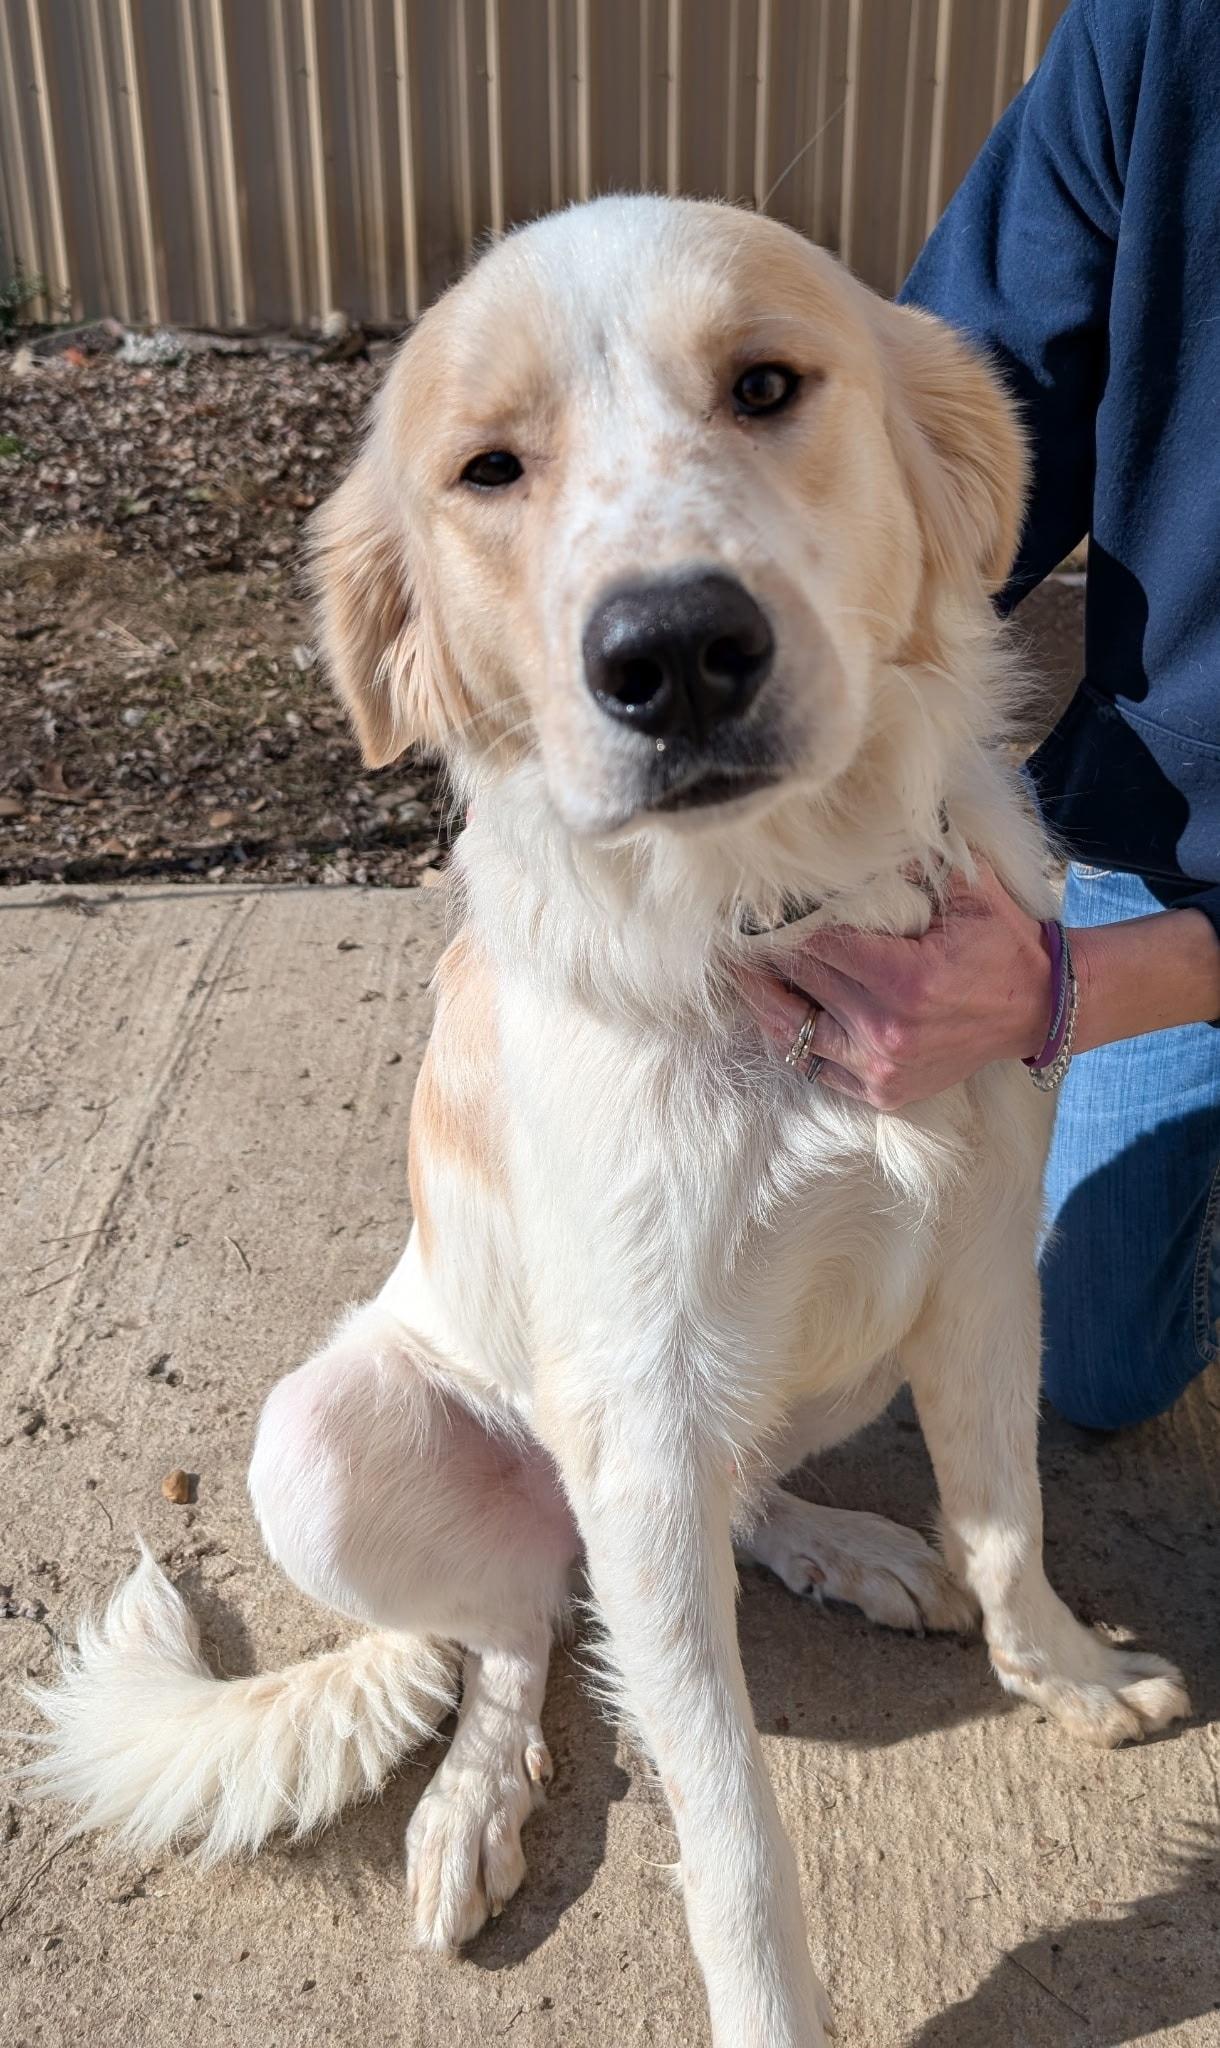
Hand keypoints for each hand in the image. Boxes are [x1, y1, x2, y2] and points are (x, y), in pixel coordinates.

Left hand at [738, 863, 1051, 1109]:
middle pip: (801, 985)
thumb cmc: (1002, 943)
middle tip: (738, 934)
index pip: (817, 946)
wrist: (1041, 1009)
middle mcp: (887, 1031)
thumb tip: (855, 835)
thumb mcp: (967, 890)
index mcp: (906, 979)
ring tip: (745, 973)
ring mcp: (883, 1069)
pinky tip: (780, 1011)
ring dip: (766, 1002)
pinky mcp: (884, 1093)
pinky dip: (796, 1039)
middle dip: (769, 956)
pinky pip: (816, 1069)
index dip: (783, 926)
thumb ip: (912, 863)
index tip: (755, 909)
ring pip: (794, 1034)